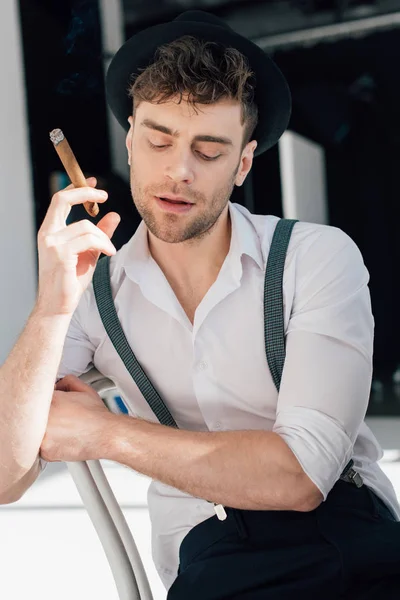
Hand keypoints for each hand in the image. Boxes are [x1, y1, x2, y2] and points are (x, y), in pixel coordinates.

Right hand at [36, 177, 120, 316]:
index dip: (77, 188)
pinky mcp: (61, 255)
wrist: (58, 305)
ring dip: (104, 237)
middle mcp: (47, 234)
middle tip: (104, 195)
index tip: (94, 183)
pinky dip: (103, 244)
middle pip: (62, 200)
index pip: (59, 200)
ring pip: (86, 225)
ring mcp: (52, 244)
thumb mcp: (89, 252)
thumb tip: (113, 215)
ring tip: (110, 249)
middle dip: (85, 192)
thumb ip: (99, 234)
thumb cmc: (70, 281)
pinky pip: (88, 239)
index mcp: (50, 231)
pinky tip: (109, 252)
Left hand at [39, 374, 114, 462]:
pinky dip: (48, 444)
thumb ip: (67, 381)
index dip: (39, 401)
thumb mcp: (83, 389)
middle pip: (30, 416)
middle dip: (39, 416)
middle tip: (54, 417)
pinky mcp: (46, 452)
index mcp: (50, 401)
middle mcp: (45, 419)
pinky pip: (39, 447)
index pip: (33, 398)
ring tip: (58, 428)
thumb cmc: (96, 416)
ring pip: (32, 433)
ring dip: (42, 431)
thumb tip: (57, 384)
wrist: (106, 435)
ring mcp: (44, 437)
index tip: (42, 404)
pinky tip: (60, 438)